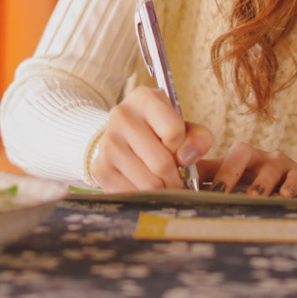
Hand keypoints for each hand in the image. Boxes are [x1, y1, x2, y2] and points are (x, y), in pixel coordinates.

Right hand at [92, 86, 212, 191]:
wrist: (121, 137)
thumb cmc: (159, 132)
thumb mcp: (182, 126)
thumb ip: (197, 138)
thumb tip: (187, 158)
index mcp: (144, 98)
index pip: (174, 131)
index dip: (183, 147)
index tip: (178, 150)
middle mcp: (121, 116)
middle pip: (162, 164)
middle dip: (176, 179)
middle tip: (177, 180)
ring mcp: (107, 143)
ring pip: (149, 184)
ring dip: (162, 191)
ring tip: (162, 185)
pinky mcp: (99, 168)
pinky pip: (132, 196)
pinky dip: (144, 199)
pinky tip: (144, 188)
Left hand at [196, 142, 296, 197]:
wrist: (290, 177)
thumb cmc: (253, 179)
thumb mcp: (230, 176)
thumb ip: (204, 178)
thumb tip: (174, 187)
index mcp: (235, 157)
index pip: (217, 160)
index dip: (205, 172)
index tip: (194, 190)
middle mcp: (255, 156)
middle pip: (241, 153)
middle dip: (230, 172)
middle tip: (220, 192)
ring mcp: (277, 163)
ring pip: (269, 167)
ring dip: (261, 183)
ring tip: (254, 197)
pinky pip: (295, 176)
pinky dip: (290, 186)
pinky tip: (285, 196)